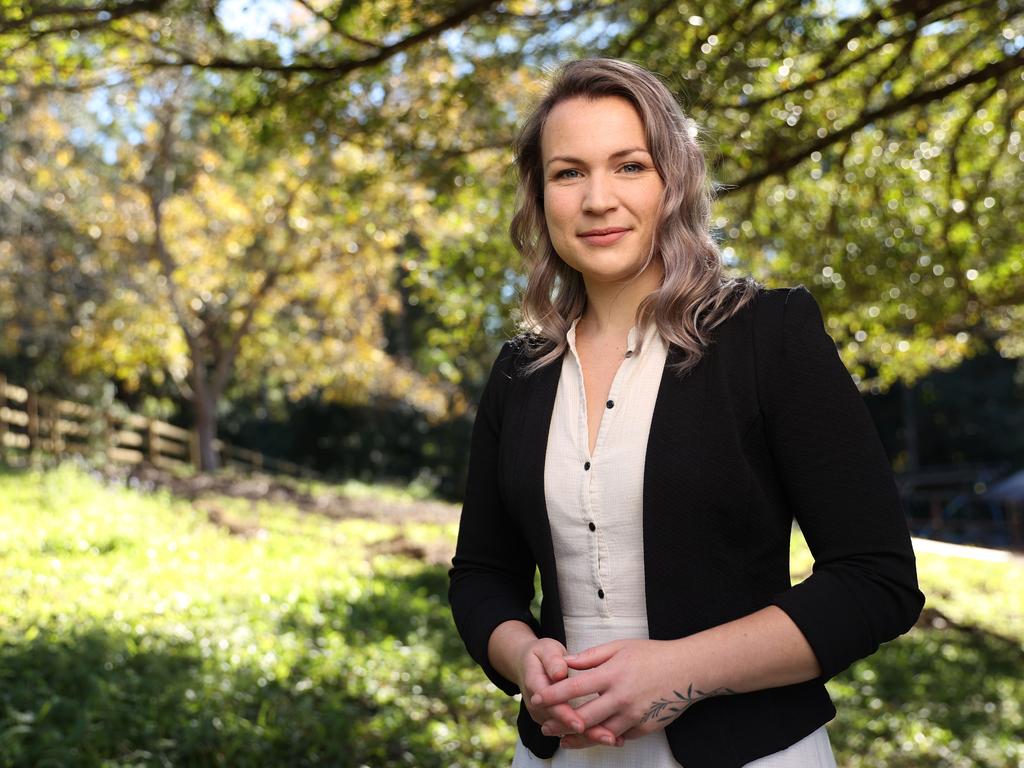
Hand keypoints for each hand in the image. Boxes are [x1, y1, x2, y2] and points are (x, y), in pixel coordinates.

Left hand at [530, 638, 730, 739]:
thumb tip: (567, 662)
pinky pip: (620, 736)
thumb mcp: (620, 647)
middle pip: (583, 717)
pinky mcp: (645, 727)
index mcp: (612, 674)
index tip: (536, 698)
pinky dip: (605, 738)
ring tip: (564, 740)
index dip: (553, 695)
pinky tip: (594, 738)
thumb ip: (592, 656)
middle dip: (561, 724)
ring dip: (580, 737)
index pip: (575, 688)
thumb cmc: (653, 655)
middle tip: (545, 727)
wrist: (688, 670)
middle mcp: (621, 697)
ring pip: (600, 733)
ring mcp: (633, 715)